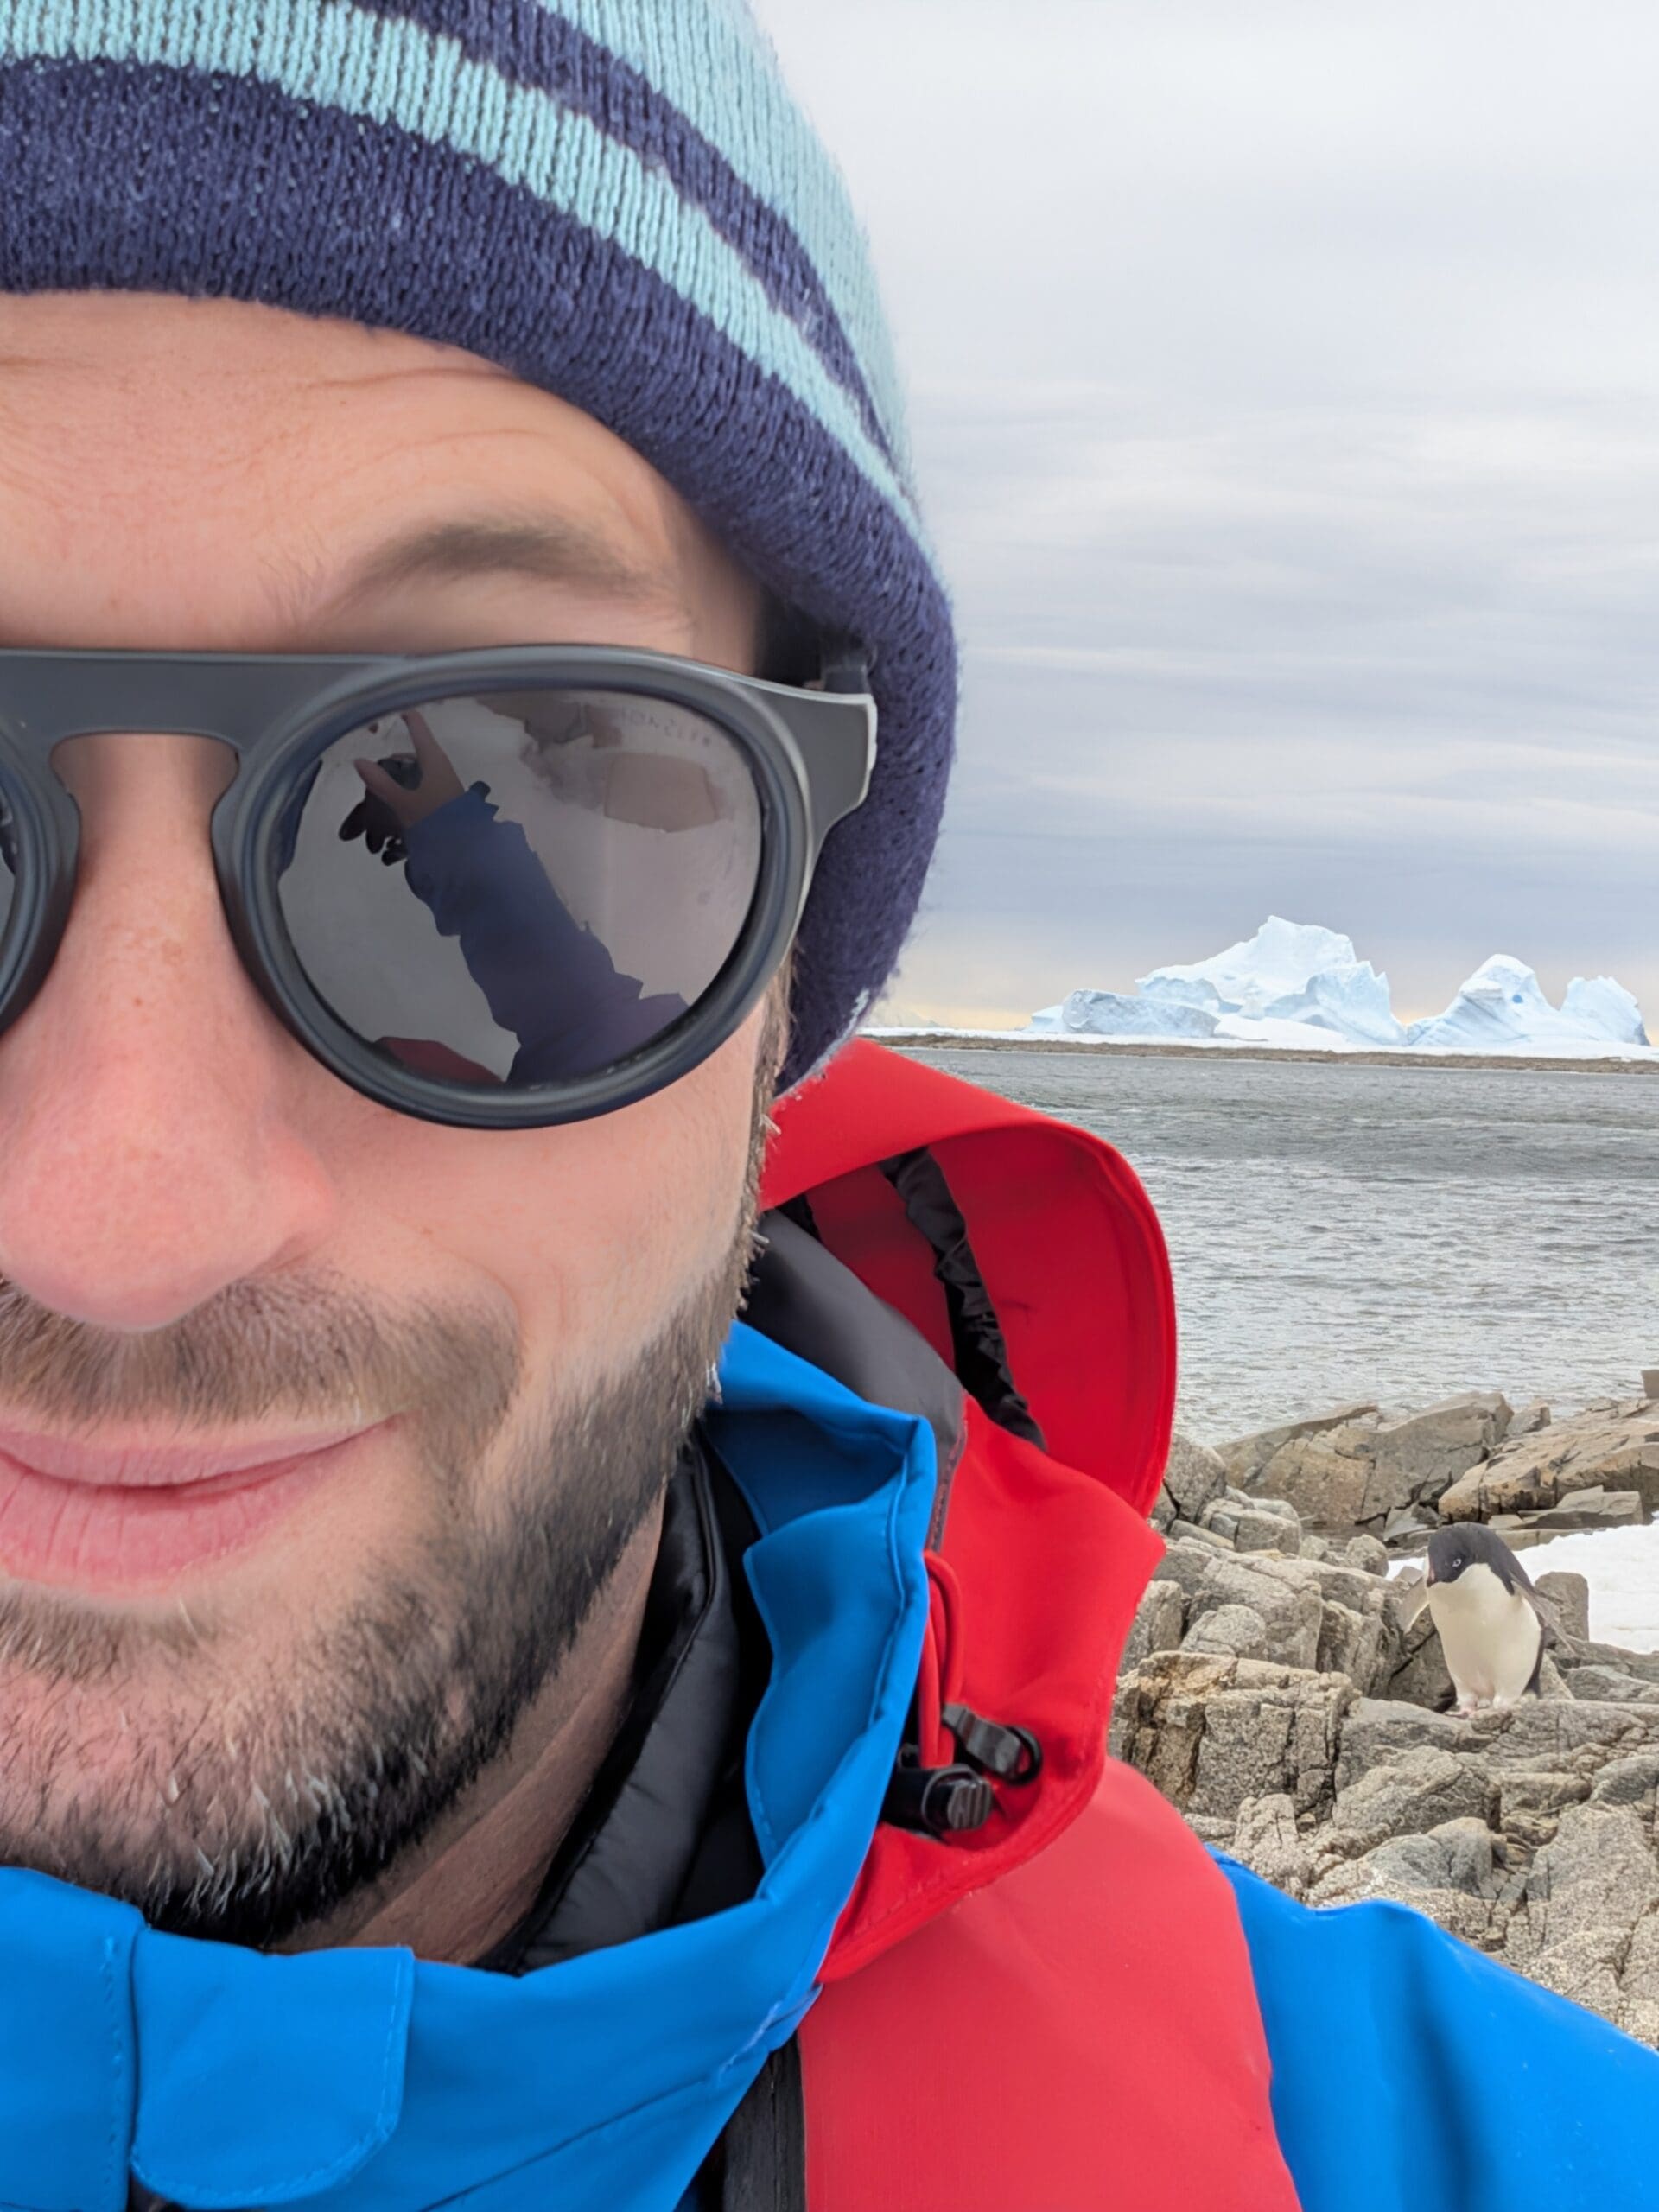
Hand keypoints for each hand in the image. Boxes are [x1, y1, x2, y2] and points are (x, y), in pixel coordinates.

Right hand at [352, 709, 464, 827]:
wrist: (469, 851)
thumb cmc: (438, 822)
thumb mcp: (404, 803)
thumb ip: (381, 782)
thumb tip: (359, 760)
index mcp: (433, 759)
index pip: (417, 725)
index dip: (402, 713)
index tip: (387, 706)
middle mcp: (440, 767)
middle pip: (413, 754)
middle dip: (392, 762)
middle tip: (372, 773)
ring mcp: (444, 784)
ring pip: (416, 774)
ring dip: (398, 782)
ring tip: (379, 798)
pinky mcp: (444, 800)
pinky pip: (421, 789)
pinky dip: (407, 794)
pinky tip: (395, 811)